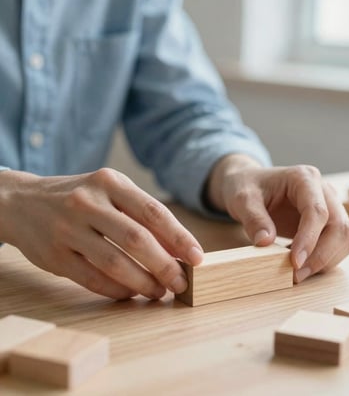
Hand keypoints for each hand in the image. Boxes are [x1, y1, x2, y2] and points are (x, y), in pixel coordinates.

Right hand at [0, 168, 202, 298]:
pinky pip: (92, 279)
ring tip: (159, 291)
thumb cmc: (80, 198)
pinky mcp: (55, 255)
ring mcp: (68, 229)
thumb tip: (177, 248)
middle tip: (181, 283)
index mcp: (110, 182)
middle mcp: (88, 202)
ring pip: (114, 263)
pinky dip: (117, 290)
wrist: (24, 202)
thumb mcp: (109, 192)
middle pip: (137, 239)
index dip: (179, 238)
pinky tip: (131, 293)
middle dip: (165, 265)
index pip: (154, 212)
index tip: (197, 258)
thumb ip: (140, 215)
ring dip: (143, 283)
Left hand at [206, 154, 348, 282]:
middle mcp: (323, 191)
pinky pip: (337, 244)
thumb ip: (253, 218)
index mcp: (304, 178)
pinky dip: (323, 259)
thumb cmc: (246, 186)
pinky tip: (299, 263)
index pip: (317, 211)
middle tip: (296, 276)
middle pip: (339, 226)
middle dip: (321, 256)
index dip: (309, 239)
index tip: (294, 263)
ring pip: (344, 238)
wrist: (248, 184)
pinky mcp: (328, 222)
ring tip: (296, 272)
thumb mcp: (242, 199)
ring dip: (325, 260)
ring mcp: (329, 206)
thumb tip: (265, 242)